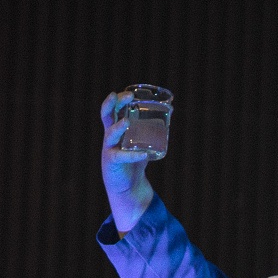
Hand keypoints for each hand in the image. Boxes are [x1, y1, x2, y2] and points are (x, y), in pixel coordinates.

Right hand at [100, 90, 158, 234]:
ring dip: (118, 128)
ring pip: (110, 135)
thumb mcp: (142, 142)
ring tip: (127, 121)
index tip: (128, 92)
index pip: (111, 110)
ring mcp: (108, 149)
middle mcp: (109, 137)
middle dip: (113, 104)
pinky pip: (122, 157)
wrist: (127, 185)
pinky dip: (133, 156)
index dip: (116, 100)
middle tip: (126, 97)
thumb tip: (171, 110)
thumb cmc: (134, 160)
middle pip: (106, 116)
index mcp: (114, 130)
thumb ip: (152, 128)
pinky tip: (143, 154)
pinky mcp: (112, 163)